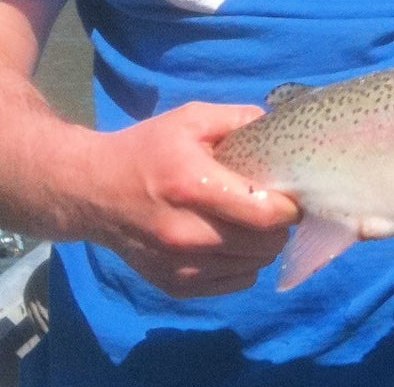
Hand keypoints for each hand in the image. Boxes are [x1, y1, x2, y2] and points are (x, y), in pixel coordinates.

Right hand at [80, 102, 299, 297]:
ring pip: (255, 265)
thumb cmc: (148, 150)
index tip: (290, 196)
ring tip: (252, 225)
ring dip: (263, 246)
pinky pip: (237, 283)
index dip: (289, 207)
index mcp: (191, 186)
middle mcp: (184, 233)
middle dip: (279, 227)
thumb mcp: (190, 120)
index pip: (264, 214)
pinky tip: (232, 243)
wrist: (91, 191)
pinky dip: (245, 265)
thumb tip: (280, 127)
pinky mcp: (175, 286)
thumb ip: (239, 119)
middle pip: (265, 244)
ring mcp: (178, 265)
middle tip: (273, 210)